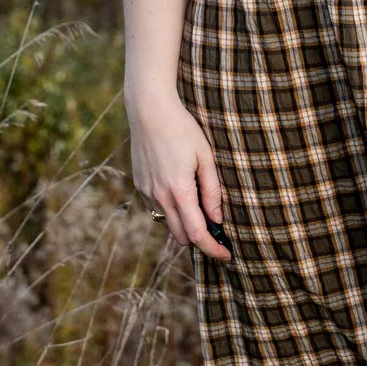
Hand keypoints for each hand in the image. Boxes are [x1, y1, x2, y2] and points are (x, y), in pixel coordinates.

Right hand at [128, 88, 231, 261]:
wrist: (149, 109)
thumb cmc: (183, 128)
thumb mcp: (205, 156)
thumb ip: (212, 190)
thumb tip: (218, 219)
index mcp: (179, 190)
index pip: (196, 233)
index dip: (212, 248)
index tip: (226, 256)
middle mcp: (159, 195)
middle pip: (181, 236)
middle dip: (200, 240)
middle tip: (218, 234)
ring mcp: (147, 191)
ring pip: (168, 222)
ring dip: (184, 223)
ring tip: (201, 208)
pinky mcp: (140, 184)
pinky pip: (158, 207)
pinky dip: (172, 209)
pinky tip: (182, 191)